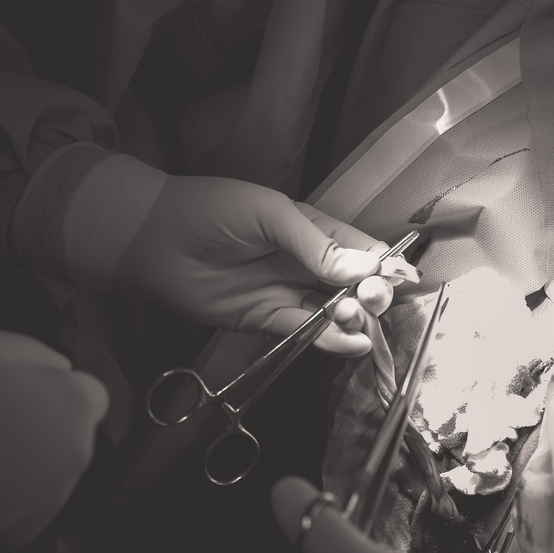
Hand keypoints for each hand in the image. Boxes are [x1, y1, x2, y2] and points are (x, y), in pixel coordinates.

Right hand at [0, 327, 107, 552]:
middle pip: (70, 435)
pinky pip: (19, 508)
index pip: (90, 395)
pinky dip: (1, 497)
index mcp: (74, 406)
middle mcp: (75, 454)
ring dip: (20, 462)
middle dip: (40, 427)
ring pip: (45, 473)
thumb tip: (58, 367)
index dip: (58, 392)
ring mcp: (51, 499)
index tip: (28, 395)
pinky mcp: (22, 535)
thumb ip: (35, 354)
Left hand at [42, 153, 405, 355]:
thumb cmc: (210, 211)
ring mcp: (291, 294)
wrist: (151, 239)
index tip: (402, 280)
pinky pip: (310, 334)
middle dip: (374, 295)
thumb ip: (318, 245)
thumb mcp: (270, 214)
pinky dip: (333, 341)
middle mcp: (310, 265)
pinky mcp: (270, 321)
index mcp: (317, 231)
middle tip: (369, 298)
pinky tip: (349, 341)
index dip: (388, 267)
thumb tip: (365, 270)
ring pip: (340, 314)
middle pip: (360, 287)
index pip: (366, 252)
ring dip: (355, 319)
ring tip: (351, 315)